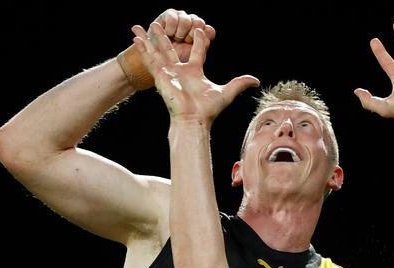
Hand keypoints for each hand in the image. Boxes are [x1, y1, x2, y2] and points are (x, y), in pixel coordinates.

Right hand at [132, 22, 258, 123]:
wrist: (194, 119)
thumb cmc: (208, 110)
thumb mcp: (227, 92)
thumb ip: (240, 84)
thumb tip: (257, 81)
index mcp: (195, 72)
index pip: (197, 51)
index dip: (199, 40)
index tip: (199, 29)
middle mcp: (180, 71)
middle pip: (172, 49)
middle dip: (167, 37)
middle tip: (163, 23)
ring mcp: (169, 73)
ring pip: (159, 51)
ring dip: (151, 39)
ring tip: (145, 26)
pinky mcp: (160, 76)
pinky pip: (151, 60)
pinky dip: (144, 49)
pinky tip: (136, 39)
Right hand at [153, 9, 215, 61]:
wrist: (157, 61)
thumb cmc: (175, 64)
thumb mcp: (192, 62)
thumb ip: (202, 49)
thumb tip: (209, 31)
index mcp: (201, 38)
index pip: (209, 31)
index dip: (205, 36)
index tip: (196, 44)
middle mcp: (192, 26)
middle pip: (199, 23)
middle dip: (191, 35)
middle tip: (184, 42)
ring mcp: (181, 19)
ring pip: (186, 20)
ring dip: (179, 33)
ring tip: (174, 39)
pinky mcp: (168, 15)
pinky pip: (173, 19)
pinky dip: (170, 29)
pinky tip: (167, 33)